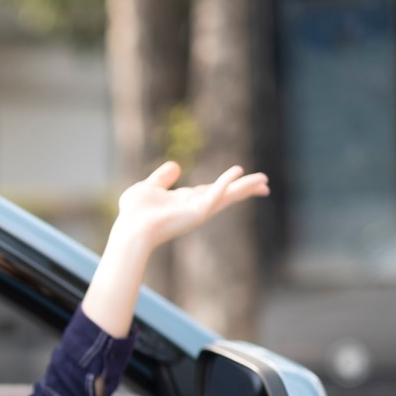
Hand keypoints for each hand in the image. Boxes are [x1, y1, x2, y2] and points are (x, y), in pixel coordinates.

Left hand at [111, 161, 269, 248]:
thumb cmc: (134, 214)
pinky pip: (214, 195)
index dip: (227, 183)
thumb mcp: (148, 188)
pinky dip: (225, 183)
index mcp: (186, 200)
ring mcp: (198, 211)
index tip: (241, 175)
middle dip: (245, 188)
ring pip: (227, 196)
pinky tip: (238, 172)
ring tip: (264, 181)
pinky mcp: (197, 213)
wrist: (130, 229)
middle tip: (265, 183)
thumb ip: (161, 178)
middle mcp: (195, 206)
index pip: (211, 190)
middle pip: (226, 194)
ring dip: (245, 187)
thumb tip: (176, 166)